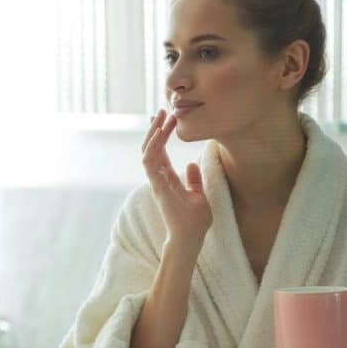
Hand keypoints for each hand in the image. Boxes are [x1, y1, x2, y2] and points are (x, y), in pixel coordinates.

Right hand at [142, 109, 211, 246]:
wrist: (191, 238)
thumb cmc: (194, 221)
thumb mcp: (198, 195)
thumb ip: (193, 180)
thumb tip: (192, 163)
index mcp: (167, 179)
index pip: (161, 152)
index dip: (162, 135)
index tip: (168, 118)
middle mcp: (159, 178)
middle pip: (152, 148)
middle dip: (155, 128)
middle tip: (162, 110)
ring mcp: (156, 182)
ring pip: (148, 151)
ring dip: (153, 133)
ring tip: (161, 116)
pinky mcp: (157, 186)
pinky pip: (150, 162)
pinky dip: (153, 146)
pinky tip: (159, 133)